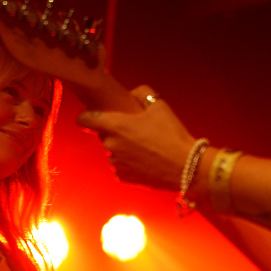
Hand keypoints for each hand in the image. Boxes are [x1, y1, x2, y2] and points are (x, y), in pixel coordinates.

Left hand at [78, 86, 198, 189]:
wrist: (186, 167)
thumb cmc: (172, 135)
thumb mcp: (160, 105)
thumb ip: (141, 93)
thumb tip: (131, 94)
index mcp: (116, 125)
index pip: (85, 119)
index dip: (84, 116)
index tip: (88, 116)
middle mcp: (111, 144)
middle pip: (103, 135)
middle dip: (115, 132)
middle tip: (136, 131)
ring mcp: (116, 163)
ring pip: (113, 151)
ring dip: (123, 148)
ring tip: (145, 148)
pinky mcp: (123, 177)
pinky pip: (120, 166)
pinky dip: (129, 163)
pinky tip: (145, 160)